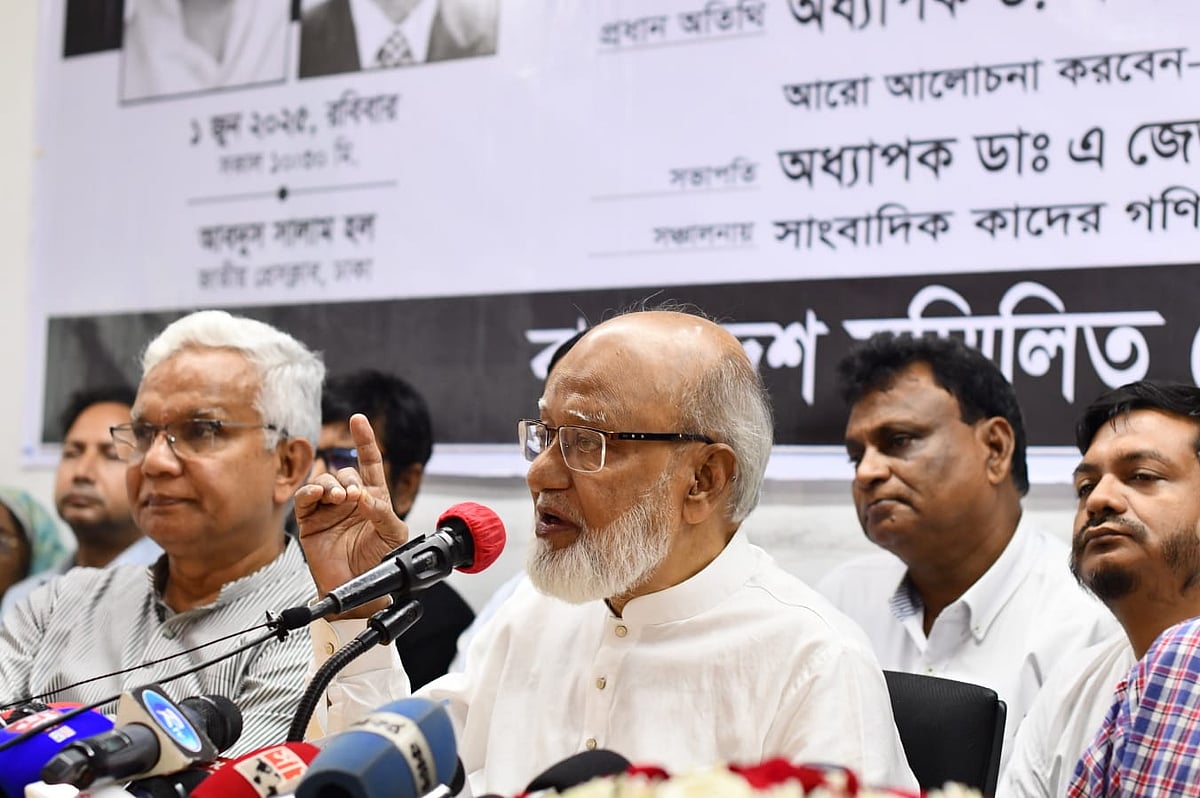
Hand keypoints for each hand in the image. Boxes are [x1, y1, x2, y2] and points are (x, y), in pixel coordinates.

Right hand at [294, 413, 409, 605]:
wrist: (358, 590)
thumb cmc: (378, 563)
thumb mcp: (393, 535)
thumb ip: (383, 513)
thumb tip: (364, 497)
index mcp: (373, 498)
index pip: (369, 462)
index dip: (364, 440)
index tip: (358, 420)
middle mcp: (350, 500)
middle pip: (345, 472)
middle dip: (349, 479)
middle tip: (354, 497)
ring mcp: (329, 510)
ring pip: (324, 482)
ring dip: (331, 485)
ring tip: (339, 499)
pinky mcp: (310, 522)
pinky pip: (305, 499)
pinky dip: (311, 492)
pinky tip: (319, 496)